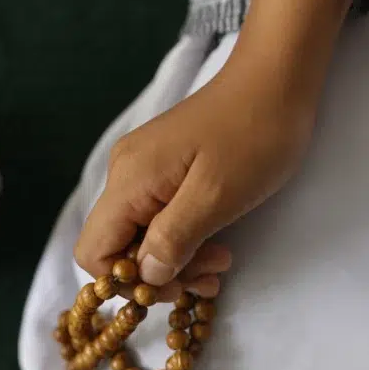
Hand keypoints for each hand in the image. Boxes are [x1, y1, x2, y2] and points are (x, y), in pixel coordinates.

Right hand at [75, 0, 351, 299]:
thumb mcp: (215, 196)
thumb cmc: (252, 137)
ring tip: (221, 263)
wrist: (276, 80)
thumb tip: (144, 277)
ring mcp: (144, 170)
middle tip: (210, 277)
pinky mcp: (164, 168)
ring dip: (178, 260)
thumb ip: (171, 241)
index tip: (173, 288)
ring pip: (141, 235)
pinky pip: (159, 217)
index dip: (126, 283)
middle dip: (160, 273)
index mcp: (129, 181)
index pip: (93, 253)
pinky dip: (184, 239)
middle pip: (118, 247)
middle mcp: (125, 175)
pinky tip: (216, 246)